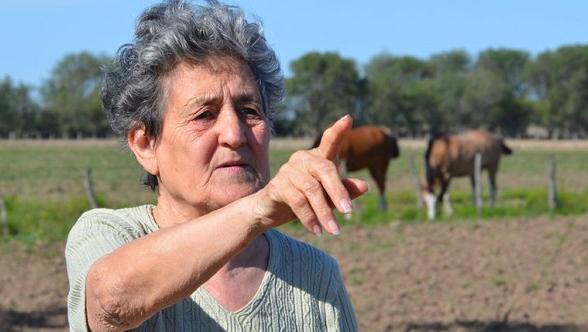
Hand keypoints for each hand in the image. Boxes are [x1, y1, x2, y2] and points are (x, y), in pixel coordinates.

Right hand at [253, 115, 368, 234]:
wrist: (271, 211)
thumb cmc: (304, 200)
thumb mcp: (328, 198)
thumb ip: (345, 191)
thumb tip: (365, 186)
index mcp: (317, 159)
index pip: (329, 142)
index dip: (338, 131)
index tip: (348, 119)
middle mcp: (302, 159)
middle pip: (325, 169)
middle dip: (338, 191)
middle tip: (349, 212)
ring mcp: (288, 171)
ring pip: (311, 189)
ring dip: (324, 212)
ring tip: (335, 230)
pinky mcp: (277, 185)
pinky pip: (297, 201)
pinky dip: (309, 218)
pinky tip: (317, 230)